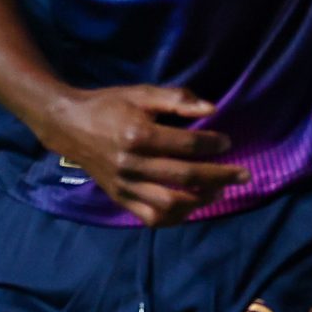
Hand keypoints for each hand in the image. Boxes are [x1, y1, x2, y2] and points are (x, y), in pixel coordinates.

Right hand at [37, 85, 245, 225]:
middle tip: (243, 174)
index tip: (227, 142)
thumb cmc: (109, 105)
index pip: (186, 144)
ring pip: (170, 204)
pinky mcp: (120, 198)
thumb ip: (177, 100)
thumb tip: (213, 108)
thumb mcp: (141, 93)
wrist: (69, 125)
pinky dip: (175, 217)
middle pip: (185, 176)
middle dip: (219, 176)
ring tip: (217, 191)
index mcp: (138, 135)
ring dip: (200, 200)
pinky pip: (151, 218)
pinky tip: (189, 206)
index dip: (213, 144)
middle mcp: (132, 164)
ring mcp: (125, 185)